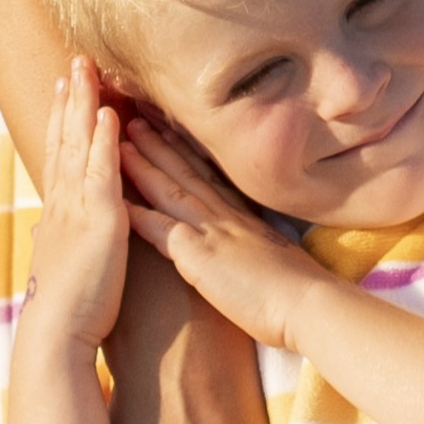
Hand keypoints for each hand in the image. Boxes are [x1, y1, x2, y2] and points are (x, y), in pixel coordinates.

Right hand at [20, 59, 131, 359]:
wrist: (56, 336)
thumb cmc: (66, 311)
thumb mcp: (64, 264)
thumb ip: (63, 241)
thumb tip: (53, 232)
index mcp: (59, 214)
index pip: (61, 156)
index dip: (62, 121)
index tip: (64, 88)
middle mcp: (63, 205)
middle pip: (65, 141)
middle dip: (70, 100)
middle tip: (74, 62)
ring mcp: (78, 210)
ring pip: (79, 147)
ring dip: (83, 106)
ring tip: (87, 69)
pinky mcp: (99, 222)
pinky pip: (101, 172)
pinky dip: (102, 141)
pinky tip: (108, 114)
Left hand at [120, 117, 313, 346]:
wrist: (308, 305)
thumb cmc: (298, 293)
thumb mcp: (278, 258)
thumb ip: (260, 248)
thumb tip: (258, 250)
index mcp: (243, 217)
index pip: (209, 174)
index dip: (187, 150)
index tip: (168, 128)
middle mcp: (225, 216)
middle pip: (187, 171)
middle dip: (159, 144)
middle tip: (137, 118)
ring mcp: (212, 232)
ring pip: (170, 189)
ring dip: (144, 165)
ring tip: (121, 142)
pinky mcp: (199, 256)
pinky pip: (160, 229)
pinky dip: (137, 213)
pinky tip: (116, 200)